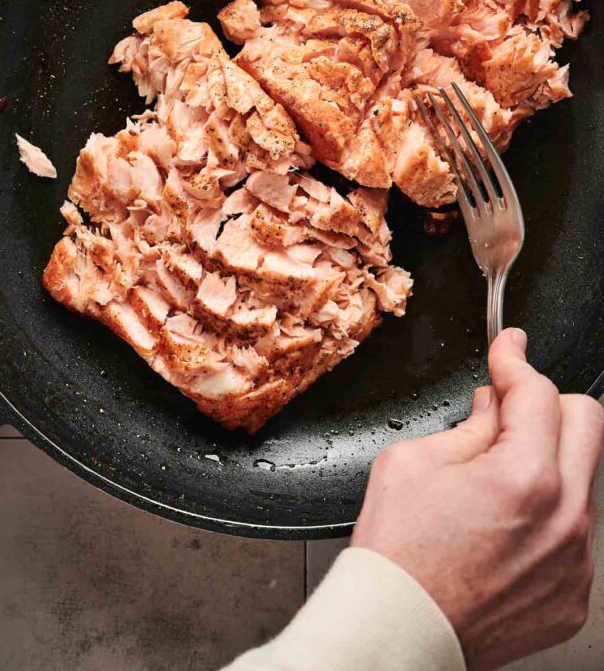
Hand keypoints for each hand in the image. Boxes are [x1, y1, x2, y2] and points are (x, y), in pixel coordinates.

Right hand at [352, 328, 603, 669]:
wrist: (398, 632)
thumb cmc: (398, 555)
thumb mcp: (412, 462)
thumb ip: (468, 425)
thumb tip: (494, 403)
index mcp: (525, 476)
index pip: (538, 392)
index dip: (515, 361)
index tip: (510, 349)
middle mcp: (565, 518)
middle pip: (586, 422)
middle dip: (545, 404)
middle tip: (506, 411)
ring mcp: (574, 560)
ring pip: (579, 477)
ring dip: (544, 462)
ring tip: (491, 486)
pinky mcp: (572, 593)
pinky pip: (572, 531)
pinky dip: (543, 517)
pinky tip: (500, 530)